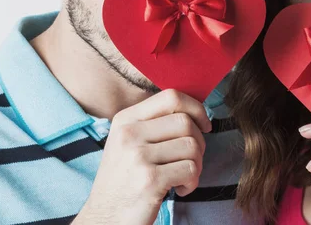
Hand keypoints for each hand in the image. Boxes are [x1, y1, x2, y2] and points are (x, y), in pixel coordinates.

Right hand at [74, 89, 211, 224]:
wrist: (105, 217)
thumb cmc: (124, 179)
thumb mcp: (127, 142)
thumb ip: (154, 123)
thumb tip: (195, 110)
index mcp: (125, 119)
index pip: (171, 97)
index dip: (196, 108)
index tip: (204, 125)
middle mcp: (129, 133)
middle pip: (186, 122)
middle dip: (200, 142)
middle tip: (191, 159)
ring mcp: (138, 156)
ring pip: (192, 146)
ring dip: (197, 165)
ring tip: (183, 176)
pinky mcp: (149, 180)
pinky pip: (190, 170)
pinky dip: (192, 182)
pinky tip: (179, 189)